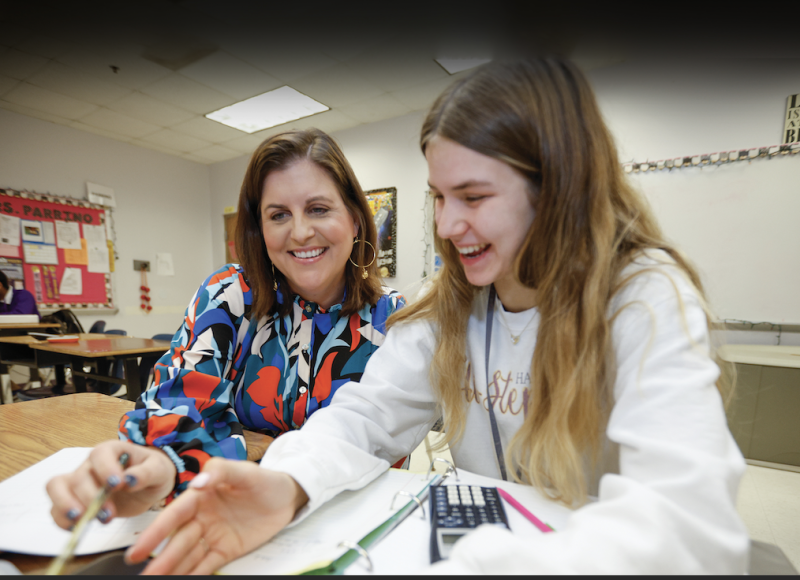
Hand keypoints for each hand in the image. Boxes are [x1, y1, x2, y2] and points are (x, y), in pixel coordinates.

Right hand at [46, 440, 175, 528]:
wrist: (149, 485)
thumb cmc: (153, 471)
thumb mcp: (159, 469)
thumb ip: (146, 473)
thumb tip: (130, 480)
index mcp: (112, 450)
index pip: (99, 454)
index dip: (104, 468)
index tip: (117, 484)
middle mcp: (91, 464)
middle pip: (78, 477)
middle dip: (90, 498)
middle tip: (108, 515)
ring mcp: (79, 482)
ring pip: (56, 488)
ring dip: (65, 506)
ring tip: (82, 521)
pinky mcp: (75, 501)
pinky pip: (56, 509)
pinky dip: (62, 520)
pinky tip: (77, 528)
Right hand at [124, 458, 308, 574]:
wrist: (287, 497)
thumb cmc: (264, 480)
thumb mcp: (245, 471)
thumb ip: (221, 471)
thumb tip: (198, 482)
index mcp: (201, 495)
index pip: (175, 515)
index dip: (156, 533)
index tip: (139, 551)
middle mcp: (202, 517)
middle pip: (178, 541)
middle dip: (161, 559)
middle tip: (146, 575)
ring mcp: (212, 535)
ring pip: (188, 556)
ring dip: (172, 570)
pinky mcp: (225, 550)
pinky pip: (206, 565)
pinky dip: (193, 575)